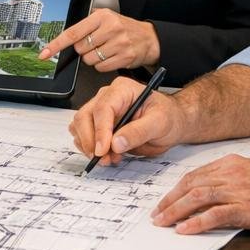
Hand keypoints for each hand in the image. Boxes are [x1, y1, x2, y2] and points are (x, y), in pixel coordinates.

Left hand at [39, 8, 158, 71]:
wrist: (149, 38)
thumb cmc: (124, 28)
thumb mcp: (107, 17)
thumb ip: (87, 22)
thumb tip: (65, 34)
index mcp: (102, 17)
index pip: (73, 32)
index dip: (56, 44)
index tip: (45, 53)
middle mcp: (110, 28)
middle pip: (80, 49)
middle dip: (84, 50)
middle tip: (96, 44)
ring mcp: (118, 43)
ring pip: (90, 60)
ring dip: (93, 58)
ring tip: (105, 50)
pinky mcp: (124, 57)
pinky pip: (101, 68)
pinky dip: (102, 65)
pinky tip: (111, 57)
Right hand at [69, 77, 185, 163]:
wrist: (170, 124)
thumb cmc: (168, 117)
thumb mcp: (160, 123)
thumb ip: (139, 132)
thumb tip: (116, 143)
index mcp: (122, 90)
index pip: (103, 108)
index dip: (100, 131)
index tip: (103, 150)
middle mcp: (107, 98)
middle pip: (85, 117)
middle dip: (91, 141)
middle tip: (103, 158)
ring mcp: (100, 111)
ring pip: (79, 127)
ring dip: (89, 147)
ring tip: (108, 158)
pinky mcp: (97, 125)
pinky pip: (82, 136)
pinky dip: (90, 149)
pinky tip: (107, 155)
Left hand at [151, 154, 249, 232]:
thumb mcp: (249, 174)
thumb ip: (225, 181)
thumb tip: (202, 195)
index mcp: (229, 164)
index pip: (194, 176)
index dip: (176, 190)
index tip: (165, 202)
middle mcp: (230, 174)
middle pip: (191, 185)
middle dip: (170, 201)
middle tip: (157, 214)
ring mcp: (237, 190)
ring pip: (197, 198)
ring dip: (176, 211)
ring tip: (164, 222)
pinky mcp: (245, 207)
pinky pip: (214, 215)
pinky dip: (196, 222)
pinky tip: (185, 229)